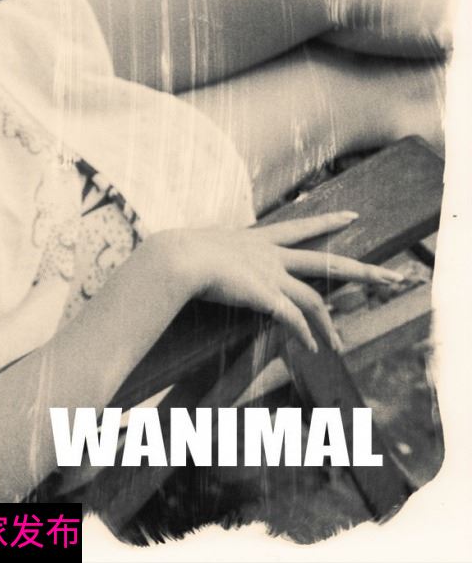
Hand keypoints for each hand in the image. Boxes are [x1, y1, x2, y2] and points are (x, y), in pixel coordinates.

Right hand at [144, 212, 405, 352]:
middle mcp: (269, 255)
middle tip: (391, 277)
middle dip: (361, 272)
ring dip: (327, 325)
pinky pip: (293, 320)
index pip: (299, 228)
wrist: (175, 259)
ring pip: (314, 299)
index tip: (351, 215)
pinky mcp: (266, 297)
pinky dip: (305, 334)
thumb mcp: (193, 247)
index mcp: (254, 239)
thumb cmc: (173, 255)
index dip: (326, 221)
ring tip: (340, 344)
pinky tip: (314, 348)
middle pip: (326, 262)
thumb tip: (177, 254)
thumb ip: (200, 253)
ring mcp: (270, 276)